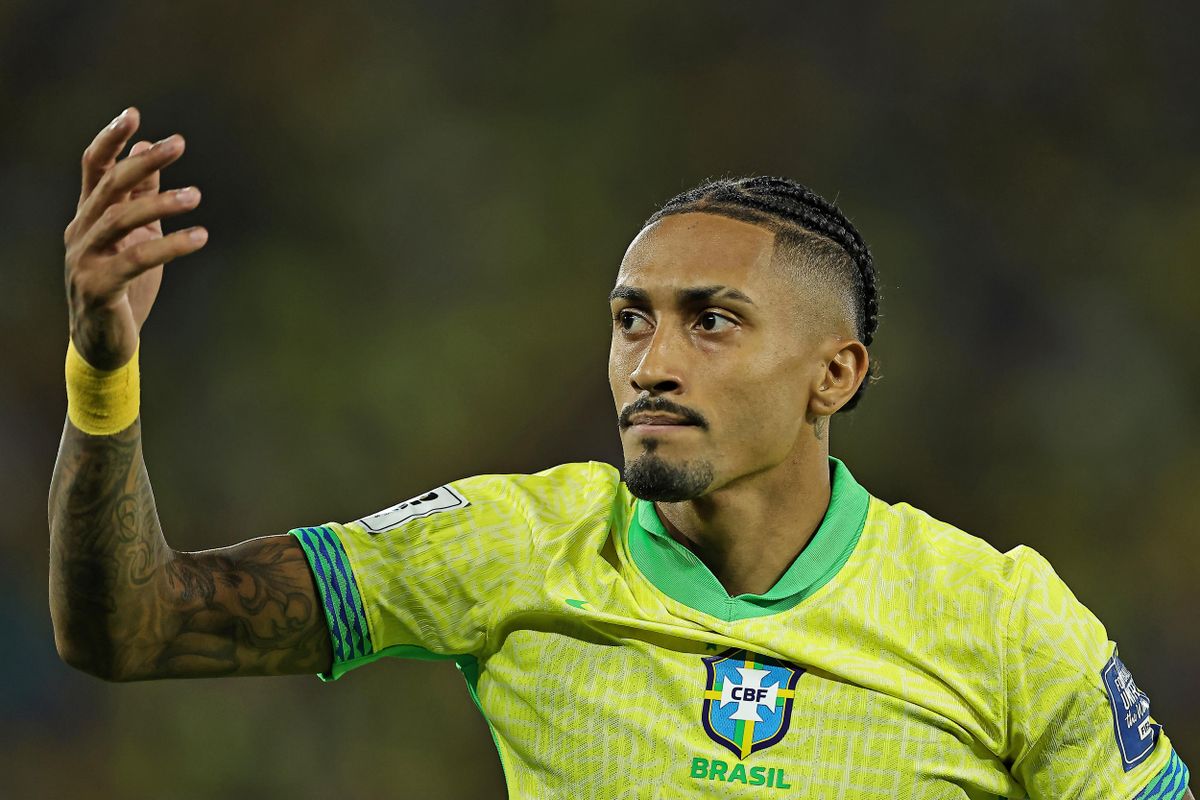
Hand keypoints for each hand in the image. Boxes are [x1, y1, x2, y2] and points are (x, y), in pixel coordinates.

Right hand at [63, 107, 206, 369]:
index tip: (135, 114)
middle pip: (109, 187)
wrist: (103, 344)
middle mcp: (81, 232)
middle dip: (143, 163)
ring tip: (196, 196)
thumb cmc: (123, 286)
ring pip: (120, 220)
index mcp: (89, 216)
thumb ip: (139, 196)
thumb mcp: (135, 235)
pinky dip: (169, 246)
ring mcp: (85, 260)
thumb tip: (147, 151)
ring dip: (159, 203)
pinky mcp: (99, 287)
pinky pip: (135, 260)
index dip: (111, 140)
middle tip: (179, 144)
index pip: (94, 168)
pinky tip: (199, 237)